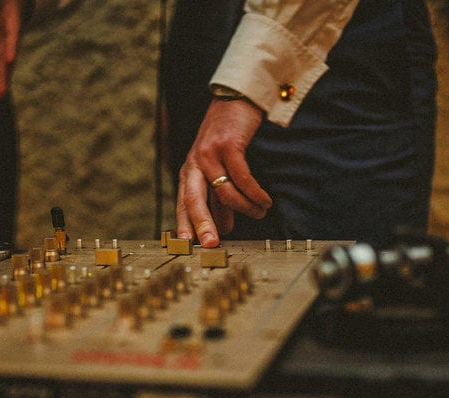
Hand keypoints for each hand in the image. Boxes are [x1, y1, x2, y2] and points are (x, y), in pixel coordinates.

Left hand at [175, 98, 271, 247]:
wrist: (236, 100)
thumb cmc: (227, 136)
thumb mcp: (218, 168)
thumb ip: (219, 197)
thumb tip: (225, 228)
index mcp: (188, 171)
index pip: (183, 203)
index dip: (185, 225)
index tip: (187, 247)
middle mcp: (194, 163)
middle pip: (193, 199)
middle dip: (202, 224)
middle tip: (212, 244)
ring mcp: (209, 153)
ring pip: (224, 191)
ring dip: (245, 207)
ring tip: (260, 212)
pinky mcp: (227, 145)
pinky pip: (242, 178)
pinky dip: (255, 193)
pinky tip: (265, 200)